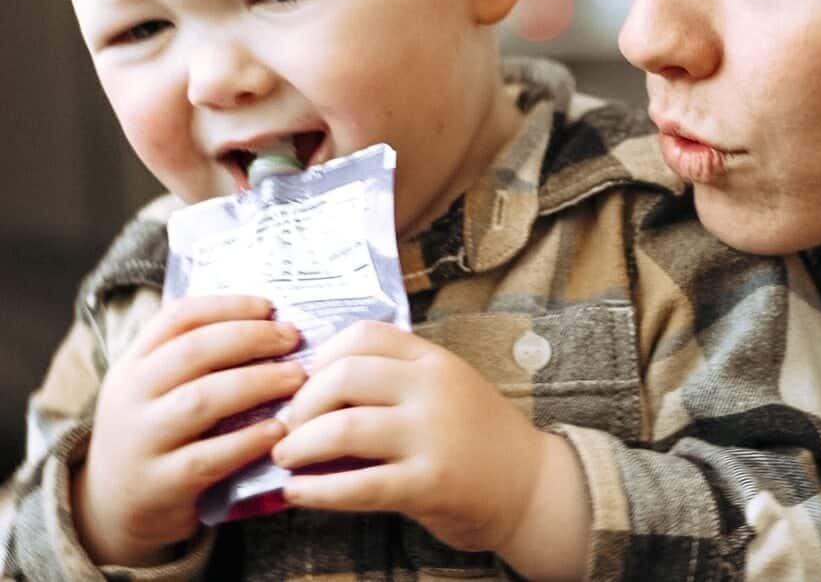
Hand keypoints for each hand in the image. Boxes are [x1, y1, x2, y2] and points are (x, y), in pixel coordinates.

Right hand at [73, 294, 305, 566]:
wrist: (114, 509)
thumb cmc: (157, 435)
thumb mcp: (157, 390)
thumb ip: (197, 358)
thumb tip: (271, 322)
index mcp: (133, 364)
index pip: (177, 317)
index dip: (227, 306)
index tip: (269, 306)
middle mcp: (131, 397)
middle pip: (192, 351)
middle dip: (250, 338)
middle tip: (293, 338)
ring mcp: (142, 441)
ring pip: (201, 400)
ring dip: (257, 382)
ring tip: (296, 377)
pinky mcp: (160, 484)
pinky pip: (209, 457)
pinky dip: (248, 440)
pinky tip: (280, 429)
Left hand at [270, 321, 551, 553]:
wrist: (529, 484)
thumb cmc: (476, 436)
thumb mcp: (442, 389)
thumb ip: (392, 381)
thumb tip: (309, 390)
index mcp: (433, 360)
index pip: (363, 335)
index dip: (319, 357)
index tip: (302, 383)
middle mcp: (433, 389)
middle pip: (344, 375)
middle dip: (301, 403)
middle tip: (286, 426)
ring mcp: (433, 435)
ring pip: (345, 427)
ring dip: (300, 444)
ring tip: (285, 457)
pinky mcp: (429, 484)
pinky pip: (360, 485)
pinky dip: (318, 490)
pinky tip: (297, 492)